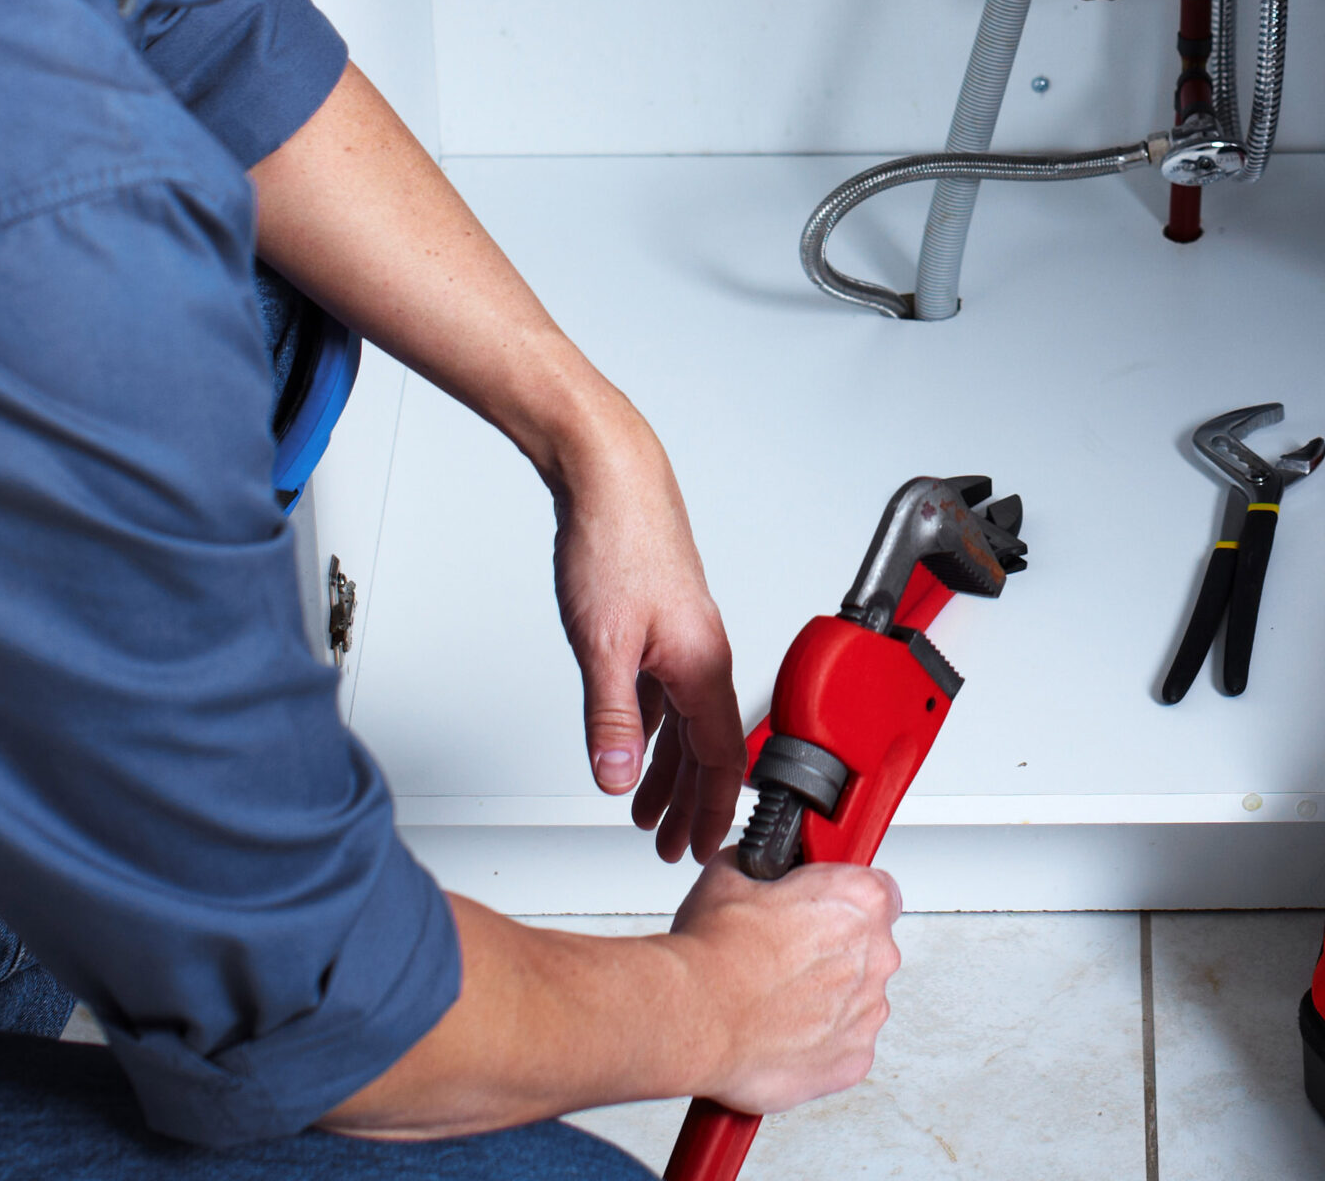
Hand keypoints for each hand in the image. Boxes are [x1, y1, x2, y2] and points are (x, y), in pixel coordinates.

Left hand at [548, 400, 745, 864]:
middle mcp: (701, 651)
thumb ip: (613, 719)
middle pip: (705, 746)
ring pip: (684, 720)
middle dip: (691, 803)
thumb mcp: (603, 645)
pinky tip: (634, 741)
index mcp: (702, 664)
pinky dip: (654, 728)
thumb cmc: (614, 542)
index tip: (708, 847)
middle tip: (672, 848)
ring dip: (668, 770)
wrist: (609, 477)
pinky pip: (666, 692)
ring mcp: (682, 634)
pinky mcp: (660, 619)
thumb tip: (616, 780)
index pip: (721, 757)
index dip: (715, 808)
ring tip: (646, 811)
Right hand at [667, 859, 904, 1115]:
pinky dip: (819, 1044)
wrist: (696, 1016)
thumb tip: (761, 868)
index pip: (879, 891)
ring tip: (776, 1000)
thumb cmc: (716, 951)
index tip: (823, 910)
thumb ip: (768, 867)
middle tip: (786, 958)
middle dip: (832, 952)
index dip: (845, 900)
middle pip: (868, 949)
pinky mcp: (853, 1062)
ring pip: (857, 1000)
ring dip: (826, 1000)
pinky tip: (782, 1034)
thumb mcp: (734, 872)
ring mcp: (868, 1012)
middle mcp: (877, 955)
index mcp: (861, 900)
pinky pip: (845, 1047)